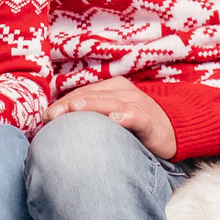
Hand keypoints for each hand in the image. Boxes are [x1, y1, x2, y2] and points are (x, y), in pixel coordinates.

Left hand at [46, 76, 176, 159]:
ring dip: (91, 105)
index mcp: (111, 88)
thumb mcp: (111, 116)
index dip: (63, 103)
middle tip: (50, 115)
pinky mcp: (151, 120)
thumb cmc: (135, 125)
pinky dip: (127, 117)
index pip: (82, 93)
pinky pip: (137, 117)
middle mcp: (123, 92)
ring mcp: (137, 104)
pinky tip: (116, 119)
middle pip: (92, 96)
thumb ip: (89, 117)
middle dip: (69, 105)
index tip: (45, 116)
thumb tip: (57, 126)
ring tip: (74, 109)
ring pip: (110, 102)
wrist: (174, 131)